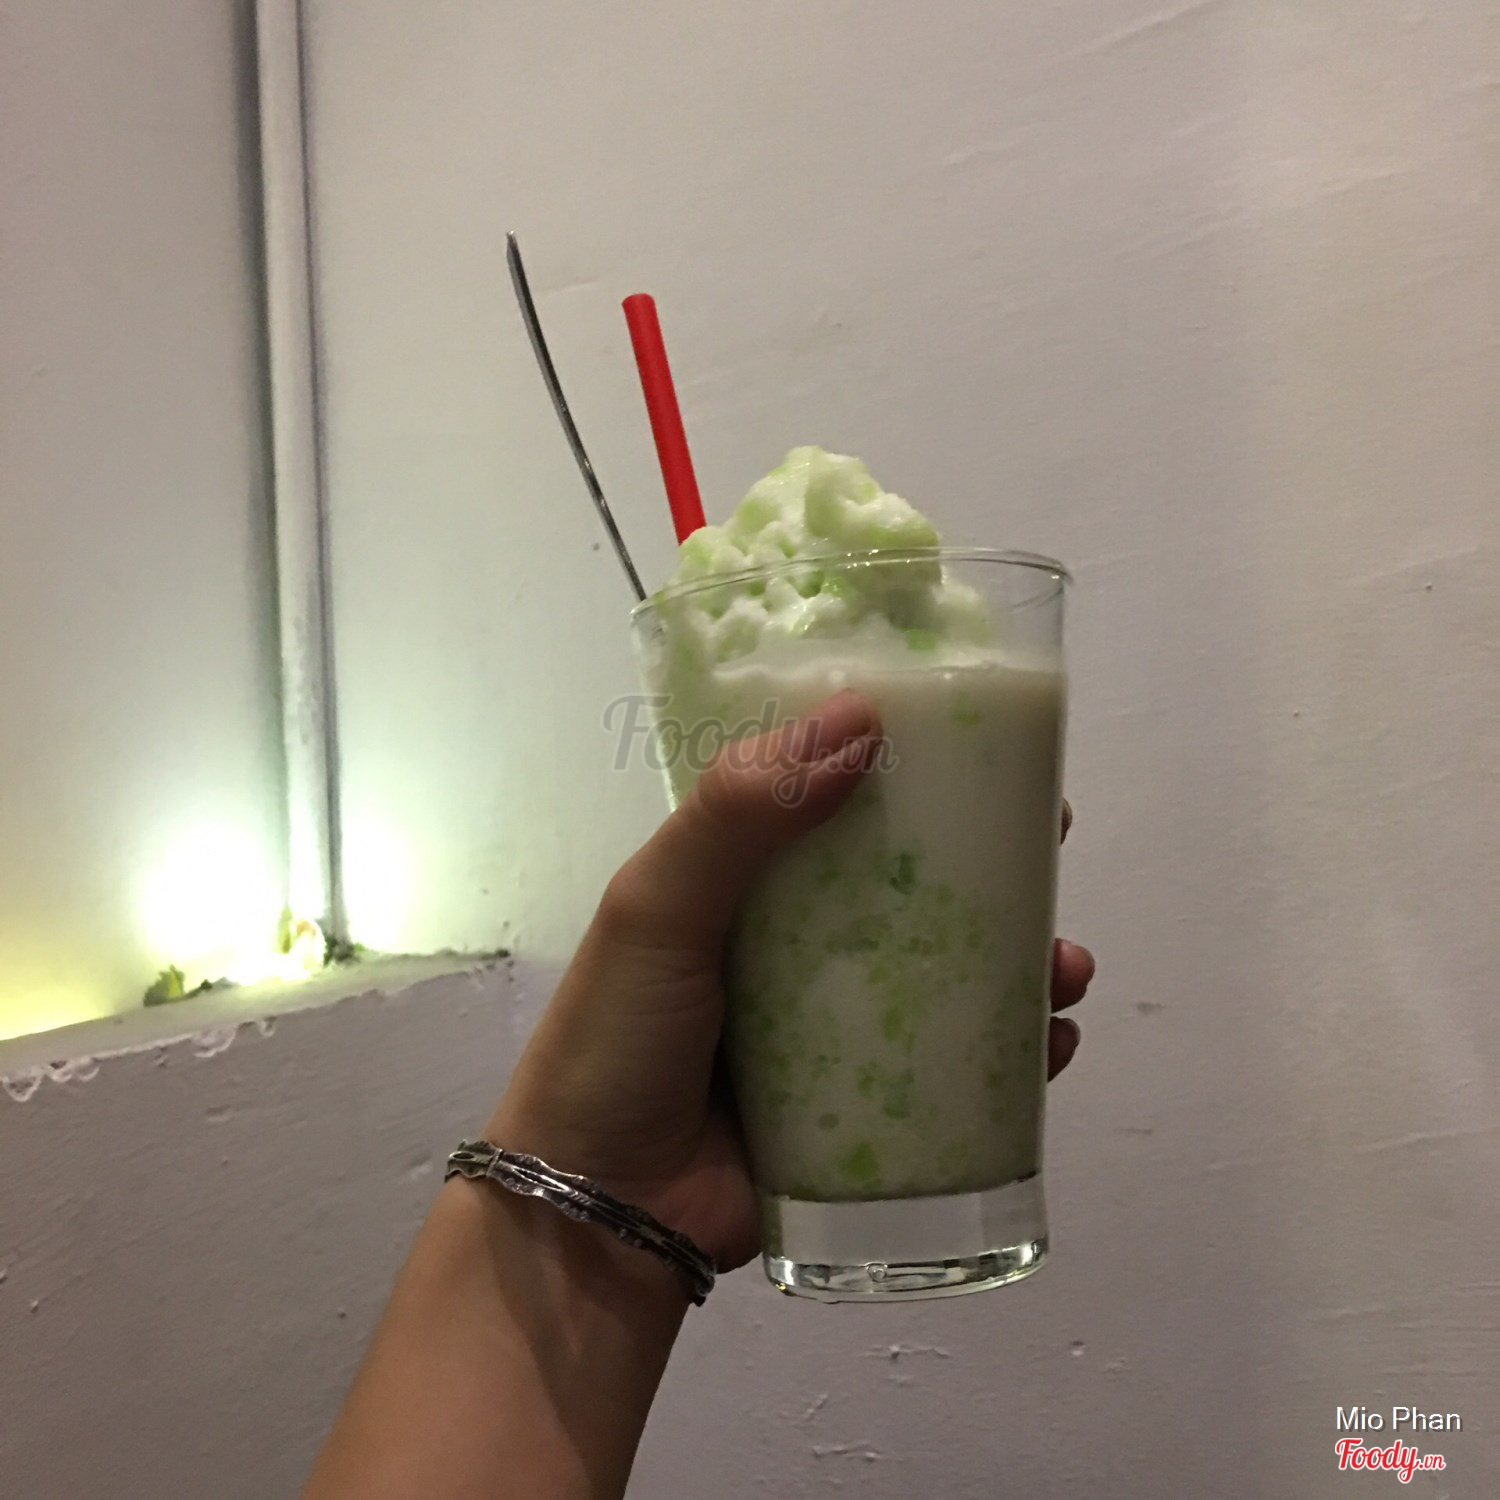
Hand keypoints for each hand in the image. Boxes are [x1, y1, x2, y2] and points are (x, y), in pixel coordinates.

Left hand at [490, 690, 1094, 1272]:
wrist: (600, 1214)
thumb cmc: (616, 1041)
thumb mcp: (658, 907)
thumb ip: (739, 814)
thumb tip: (860, 721)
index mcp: (745, 884)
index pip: (836, 804)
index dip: (907, 771)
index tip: (979, 745)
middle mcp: (799, 947)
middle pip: (912, 887)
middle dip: (990, 865)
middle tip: (1051, 844)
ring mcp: (837, 1030)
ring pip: (952, 977)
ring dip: (1022, 962)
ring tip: (1066, 968)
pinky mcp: (866, 1108)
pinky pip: (956, 1071)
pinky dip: (1014, 1057)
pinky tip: (1054, 1047)